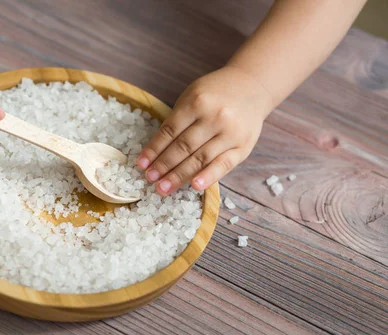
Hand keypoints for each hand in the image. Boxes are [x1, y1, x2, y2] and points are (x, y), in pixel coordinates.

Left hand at [137, 66, 272, 194]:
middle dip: (164, 165)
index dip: (154, 149)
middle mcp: (215, 117)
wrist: (253, 86)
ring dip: (179, 175)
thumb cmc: (216, 94)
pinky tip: (194, 186)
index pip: (170, 131)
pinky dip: (208, 176)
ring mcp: (231, 133)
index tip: (141, 165)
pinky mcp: (243, 146)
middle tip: (149, 180)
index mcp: (197, 102)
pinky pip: (224, 164)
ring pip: (200, 158)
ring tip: (163, 187)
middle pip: (183, 146)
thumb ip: (177, 120)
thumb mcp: (193, 97)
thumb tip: (156, 152)